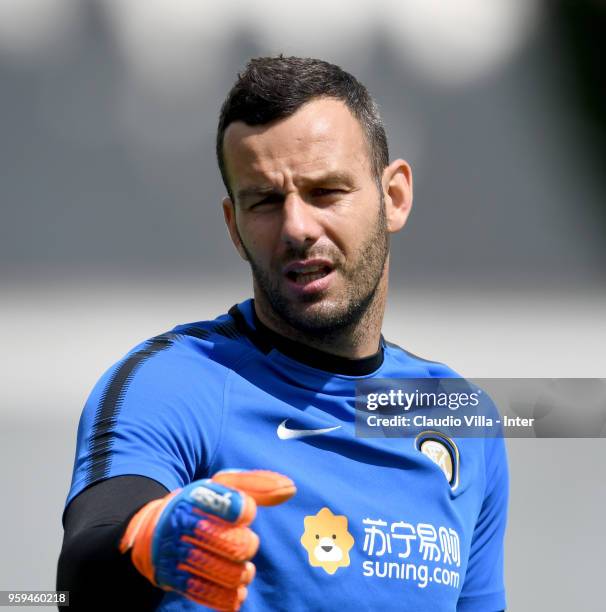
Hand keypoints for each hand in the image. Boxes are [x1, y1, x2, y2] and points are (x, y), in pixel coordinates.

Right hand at [119, 469, 295, 610]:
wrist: (152, 531)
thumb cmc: (200, 505)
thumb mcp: (221, 486)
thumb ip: (257, 485)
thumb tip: (291, 489)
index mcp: (199, 496)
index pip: (238, 507)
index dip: (245, 512)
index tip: (242, 513)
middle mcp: (185, 524)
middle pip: (238, 546)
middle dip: (247, 546)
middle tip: (244, 543)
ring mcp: (178, 554)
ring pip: (229, 574)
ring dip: (242, 574)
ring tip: (240, 568)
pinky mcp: (174, 579)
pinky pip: (212, 596)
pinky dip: (230, 596)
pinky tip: (234, 588)